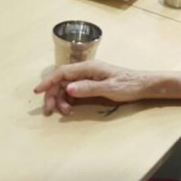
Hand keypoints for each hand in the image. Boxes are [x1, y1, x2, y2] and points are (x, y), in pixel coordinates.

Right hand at [32, 61, 154, 115]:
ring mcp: (89, 77)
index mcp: (89, 68)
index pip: (63, 72)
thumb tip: (68, 88)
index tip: (37, 91)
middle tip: (50, 111)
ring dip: (61, 99)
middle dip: (53, 94)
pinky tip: (71, 108)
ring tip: (65, 112)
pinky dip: (69, 99)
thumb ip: (88, 88)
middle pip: (62, 80)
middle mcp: (87, 70)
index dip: (48, 81)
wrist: (144, 85)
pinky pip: (75, 90)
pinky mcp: (93, 84)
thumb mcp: (109, 88)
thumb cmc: (128, 85)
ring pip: (67, 86)